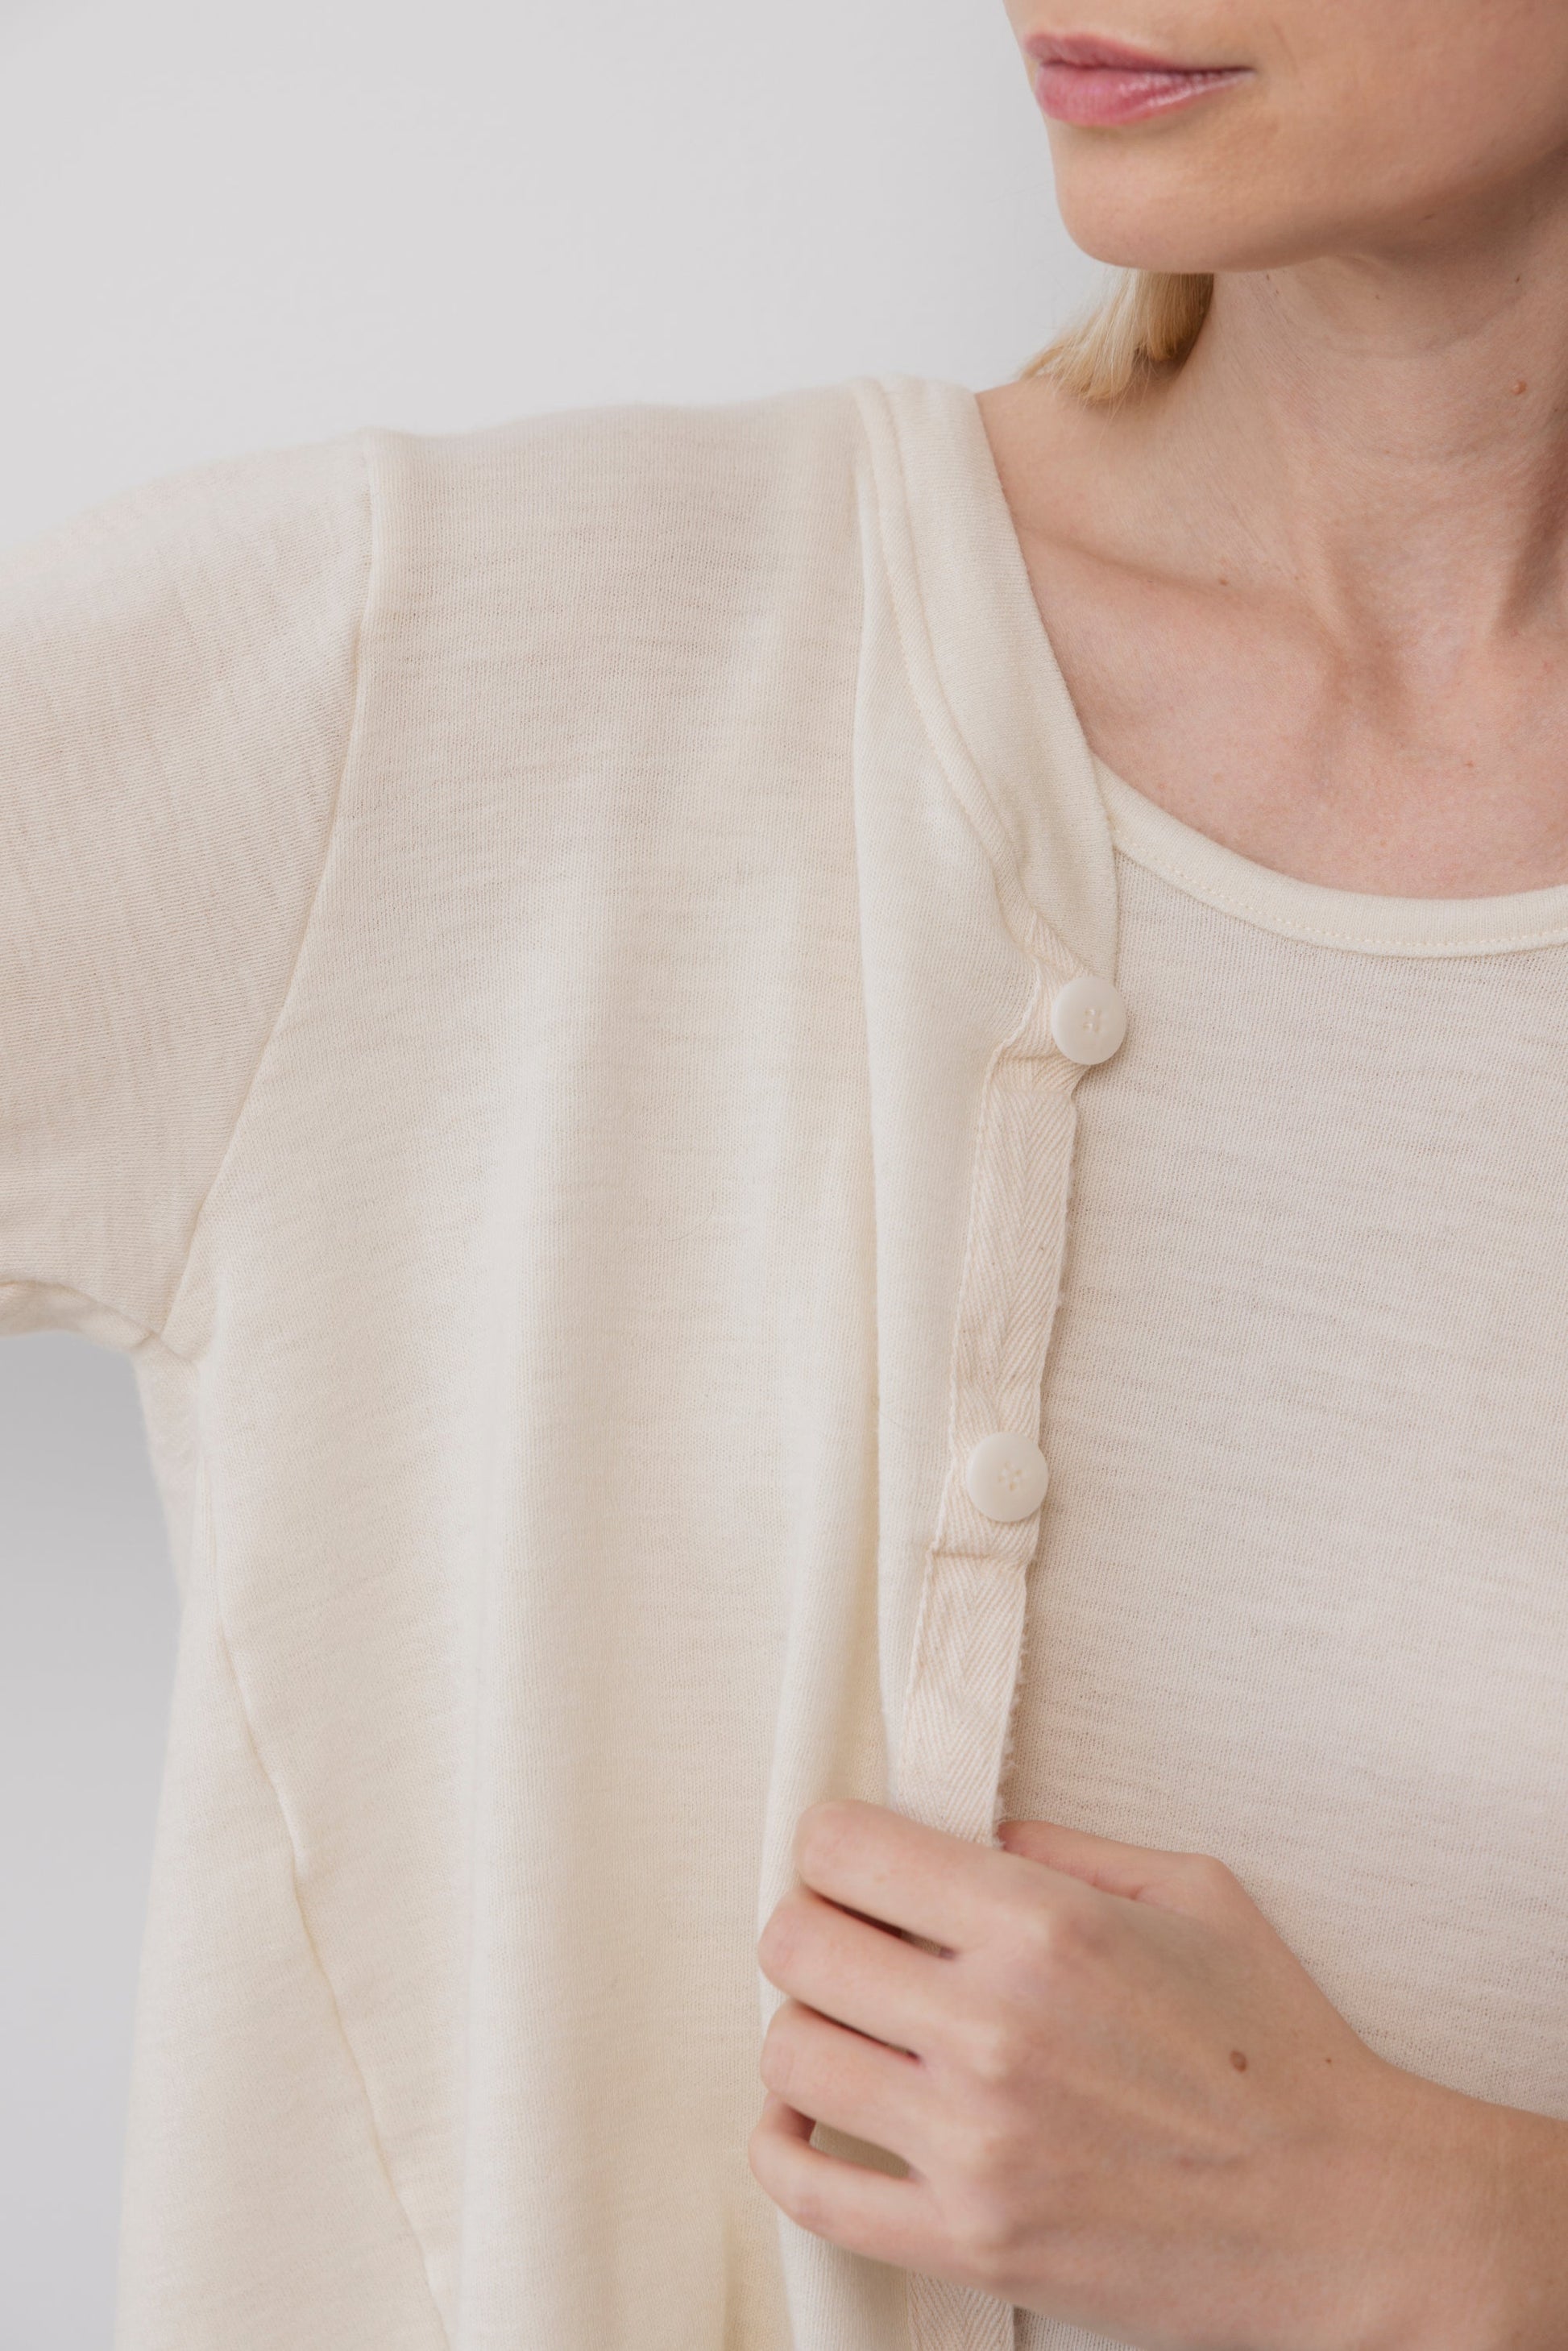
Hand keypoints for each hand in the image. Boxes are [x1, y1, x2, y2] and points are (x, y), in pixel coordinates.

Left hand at [749, 1800, 1542, 2350]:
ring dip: (807, 2031)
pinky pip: (812, 2195)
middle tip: (846, 1939)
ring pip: (790, 2055)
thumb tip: (971, 1834)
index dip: (832, 1845)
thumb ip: (1067, 1847)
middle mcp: (993, 2025)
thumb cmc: (1277, 2047)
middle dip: (809, 1925)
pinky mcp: (970, 2241)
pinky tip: (809, 2123)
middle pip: (794, 1944)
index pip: (845, 1850)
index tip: (849, 1861)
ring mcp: (974, 2142)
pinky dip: (784, 2151)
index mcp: (1044, 1925)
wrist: (1343, 2213)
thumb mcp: (1192, 1893)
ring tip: (849, 2029)